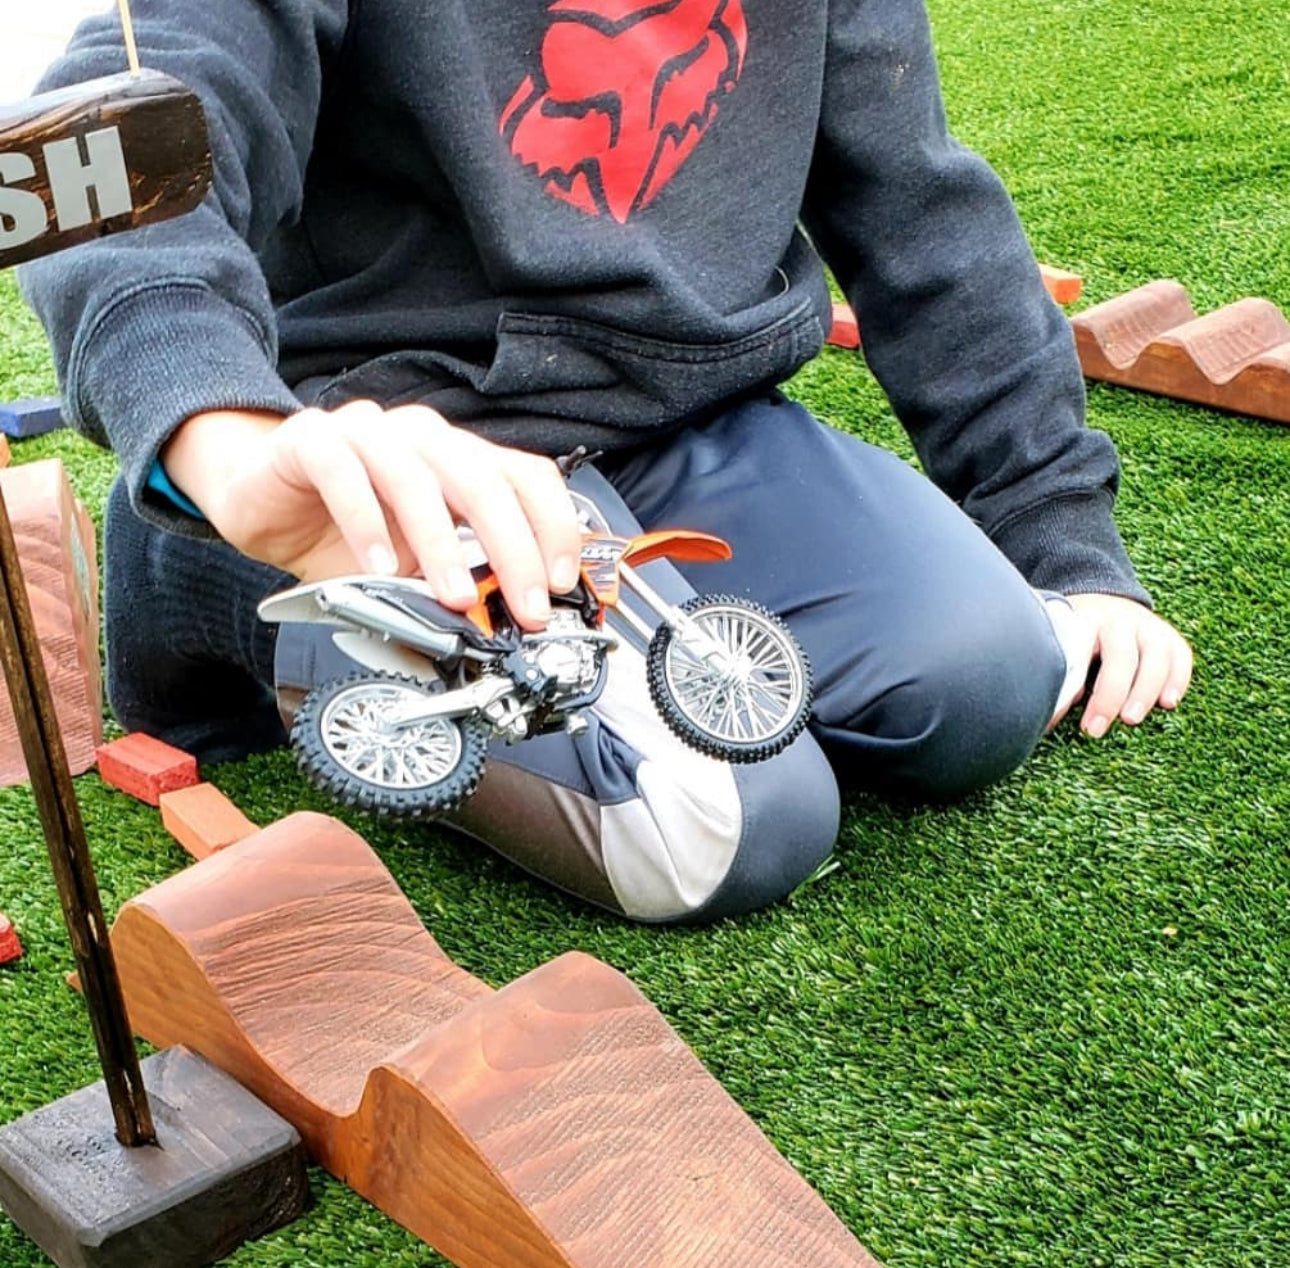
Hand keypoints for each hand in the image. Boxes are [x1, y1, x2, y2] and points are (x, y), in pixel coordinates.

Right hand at [160, 401, 582, 628]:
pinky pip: (344, 473)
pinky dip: (366, 522)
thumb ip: (456, 578)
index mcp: (458, 459)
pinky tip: (377, 565)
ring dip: (441, 542)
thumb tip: (501, 624)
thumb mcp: (412, 565)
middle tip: (523, 604)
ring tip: (452, 595)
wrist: (257, 497)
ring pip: (417, 476)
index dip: (553, 525)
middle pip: (483, 480)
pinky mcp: (312, 440)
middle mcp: (421, 438)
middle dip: (513, 548)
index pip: (526, 476)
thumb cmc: (338, 527)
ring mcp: (367, 432)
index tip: (562, 581)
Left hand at [1046, 593, 1192, 735]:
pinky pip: (1181, 656)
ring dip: (1146, 690)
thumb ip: (1060, 679)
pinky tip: (1169, 703)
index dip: (1071, 692)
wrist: (1104, 604)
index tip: (1061, 724)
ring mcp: (1147, 624)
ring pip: (1155, 656)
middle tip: (1096, 730)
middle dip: (1109, 697)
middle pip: (1121, 657)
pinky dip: (1177, 679)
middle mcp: (1118, 619)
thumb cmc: (1077, 636)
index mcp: (1082, 620)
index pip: (1079, 655)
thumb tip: (1042, 721)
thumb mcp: (1064, 648)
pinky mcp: (1169, 634)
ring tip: (1132, 719)